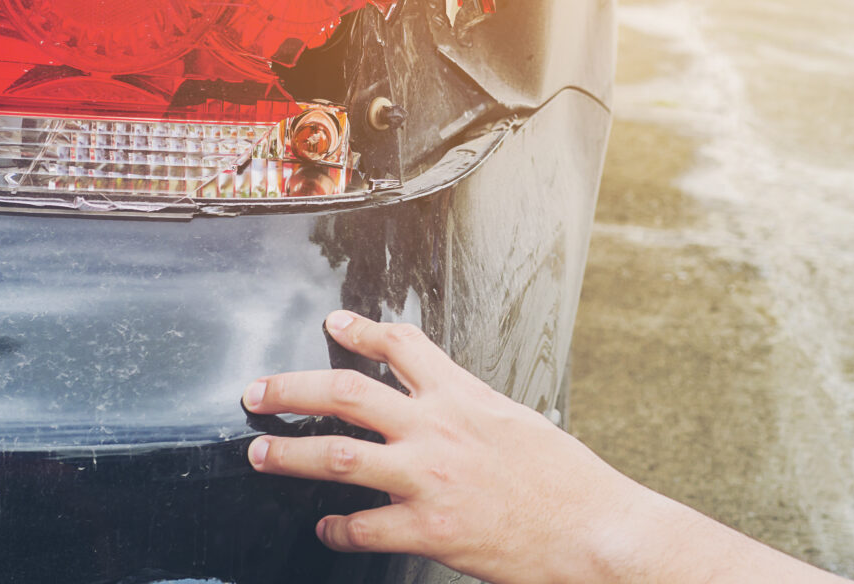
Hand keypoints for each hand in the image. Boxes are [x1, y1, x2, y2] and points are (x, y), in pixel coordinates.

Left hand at [241, 311, 642, 583]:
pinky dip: (336, 529)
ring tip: (261, 453)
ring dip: (289, 454)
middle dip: (291, 388)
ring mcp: (430, 479)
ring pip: (338, 456)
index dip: (361, 330)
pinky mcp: (430, 529)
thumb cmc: (567, 482)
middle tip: (259, 391)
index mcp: (464, 398)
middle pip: (346, 393)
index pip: (403, 347)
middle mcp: (439, 430)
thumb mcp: (519, 423)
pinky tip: (326, 528)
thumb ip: (472, 413)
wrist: (594, 529)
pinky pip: (362, 528)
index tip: (334, 323)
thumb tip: (446, 410)